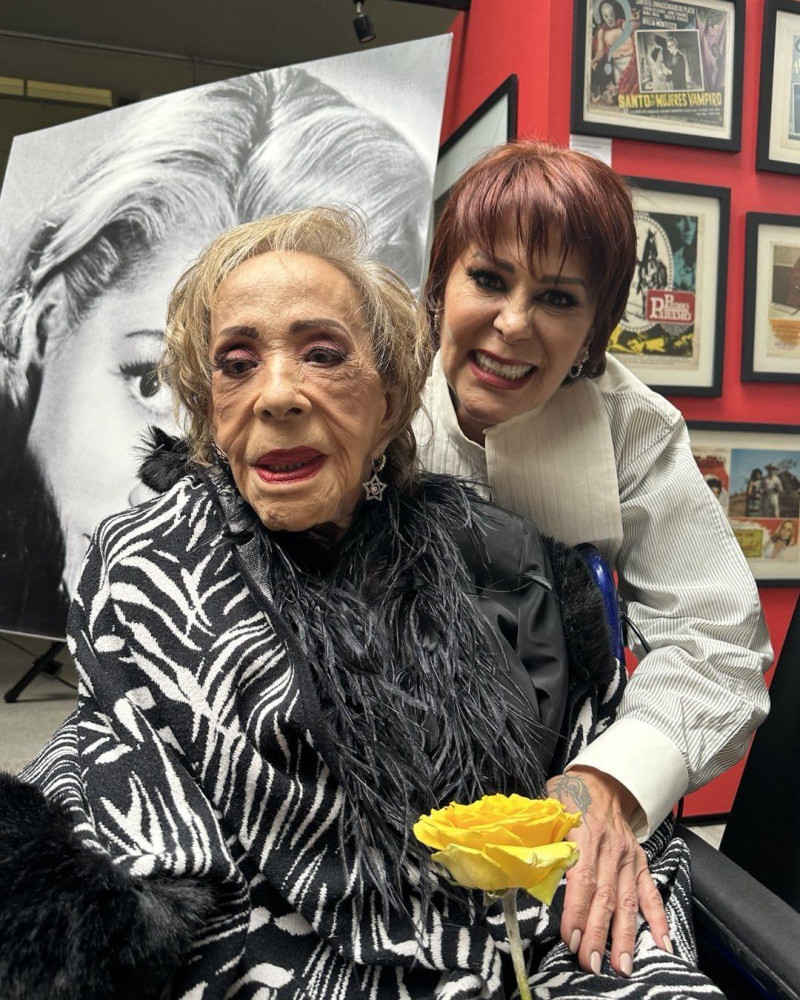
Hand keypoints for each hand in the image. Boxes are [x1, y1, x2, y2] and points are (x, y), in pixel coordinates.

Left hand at [545, 766, 669, 977]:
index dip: (577, 910)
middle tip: (590, 962)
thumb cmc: (569, 795)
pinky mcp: (640, 862)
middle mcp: (611, 848)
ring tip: (621, 966)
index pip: (582, 878)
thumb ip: (541, 834)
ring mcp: (628, 858)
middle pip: (605, 897)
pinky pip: (651, 893)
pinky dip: (659, 919)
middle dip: (598, 933)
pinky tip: (663, 944)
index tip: (571, 937)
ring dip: (623, 936)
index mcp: (586, 833)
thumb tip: (524, 862)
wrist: (603, 779)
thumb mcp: (549, 806)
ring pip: (627, 901)